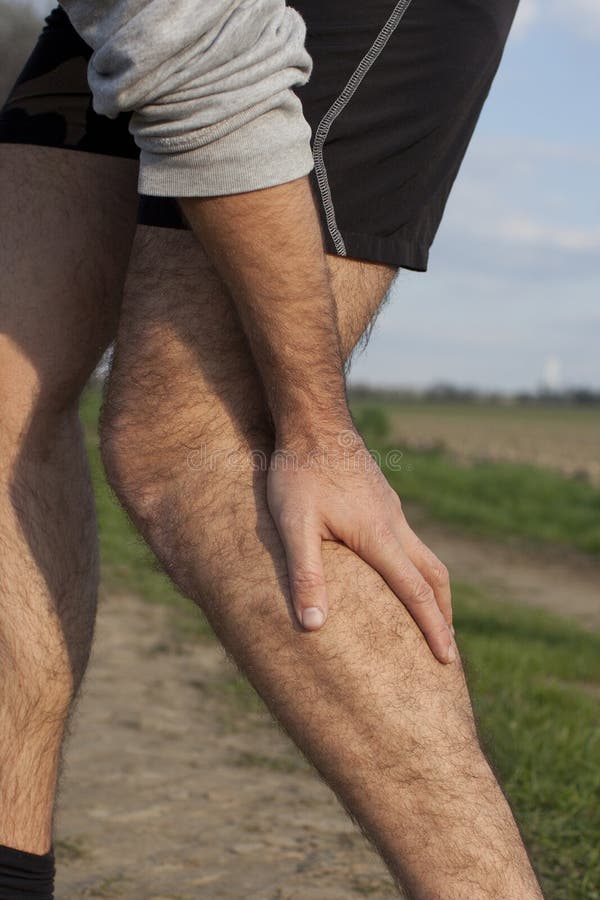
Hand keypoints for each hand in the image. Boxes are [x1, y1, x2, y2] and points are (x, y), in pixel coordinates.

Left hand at [267, 426, 454, 663]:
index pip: (416, 592)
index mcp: (380, 536)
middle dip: (442, 614)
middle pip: (433, 575)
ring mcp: (390, 509)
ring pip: (423, 555)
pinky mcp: (380, 499)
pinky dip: (413, 566)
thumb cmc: (300, 470)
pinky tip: (394, 570)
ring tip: (428, 615)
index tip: (447, 660)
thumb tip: (314, 626)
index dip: (433, 629)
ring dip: (431, 589)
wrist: (313, 419)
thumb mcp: (295, 524)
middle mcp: (394, 524)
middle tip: (447, 649)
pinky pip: (408, 540)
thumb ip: (306, 573)